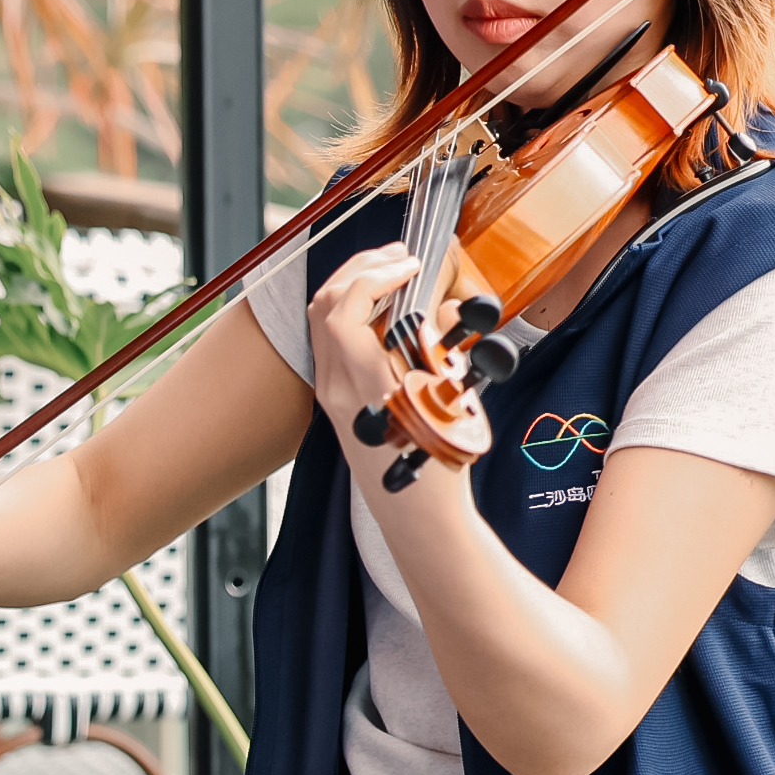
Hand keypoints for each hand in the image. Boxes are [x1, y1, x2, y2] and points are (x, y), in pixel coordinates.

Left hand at [304, 244, 482, 466]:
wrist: (416, 518)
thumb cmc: (438, 472)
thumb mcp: (452, 406)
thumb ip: (441, 350)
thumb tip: (439, 307)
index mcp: (363, 387)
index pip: (343, 313)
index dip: (373, 276)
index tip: (411, 264)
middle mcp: (336, 388)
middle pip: (324, 307)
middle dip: (360, 269)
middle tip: (401, 256)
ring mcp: (329, 394)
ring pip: (322, 321)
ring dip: (353, 285)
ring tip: (393, 270)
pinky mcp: (333, 400)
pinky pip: (331, 341)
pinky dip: (351, 310)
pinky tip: (383, 305)